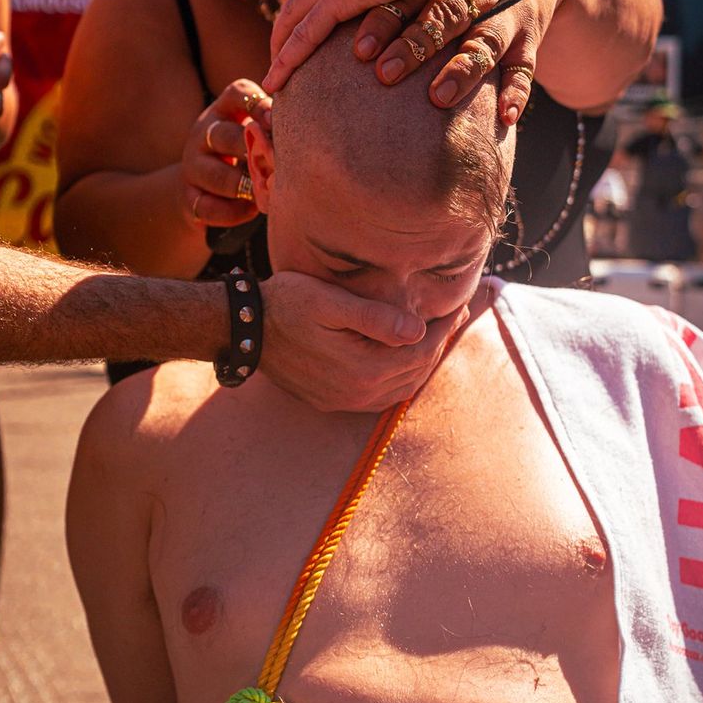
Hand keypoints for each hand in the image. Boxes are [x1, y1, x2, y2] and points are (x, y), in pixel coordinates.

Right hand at [181, 78, 271, 228]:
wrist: (204, 186)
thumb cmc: (245, 153)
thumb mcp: (256, 132)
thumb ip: (275, 127)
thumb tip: (309, 130)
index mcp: (224, 109)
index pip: (238, 94)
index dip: (259, 105)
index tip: (277, 121)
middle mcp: (202, 133)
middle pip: (224, 135)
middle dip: (251, 150)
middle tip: (276, 164)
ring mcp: (192, 166)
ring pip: (218, 176)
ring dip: (246, 186)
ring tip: (267, 192)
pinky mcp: (188, 197)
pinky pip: (210, 207)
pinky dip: (235, 212)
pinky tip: (252, 210)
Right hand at [260, 270, 466, 412]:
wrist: (243, 329)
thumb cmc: (285, 304)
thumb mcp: (329, 301)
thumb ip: (375, 317)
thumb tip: (416, 328)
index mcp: (362, 368)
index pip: (420, 351)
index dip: (444, 328)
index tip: (459, 306)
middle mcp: (357, 393)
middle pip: (415, 372)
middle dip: (438, 344)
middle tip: (454, 317)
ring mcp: (344, 401)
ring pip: (401, 388)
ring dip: (421, 363)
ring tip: (434, 335)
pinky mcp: (332, 401)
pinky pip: (380, 397)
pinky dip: (400, 379)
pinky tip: (403, 360)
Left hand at [342, 0, 567, 120]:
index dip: (382, 21)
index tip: (358, 51)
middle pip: (443, 14)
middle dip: (414, 45)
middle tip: (385, 74)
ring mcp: (503, 16)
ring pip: (484, 40)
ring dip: (462, 70)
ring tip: (439, 97)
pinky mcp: (528, 40)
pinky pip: (525, 68)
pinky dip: (517, 93)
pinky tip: (504, 119)